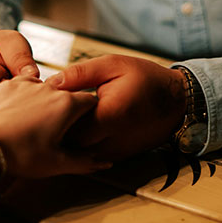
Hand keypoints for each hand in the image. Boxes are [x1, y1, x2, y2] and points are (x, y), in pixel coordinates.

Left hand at [0, 64, 110, 176]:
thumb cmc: (19, 155)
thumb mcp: (56, 164)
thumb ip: (84, 162)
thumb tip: (104, 162)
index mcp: (67, 104)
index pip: (90, 101)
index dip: (89, 114)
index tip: (84, 125)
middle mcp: (48, 88)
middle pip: (66, 94)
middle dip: (66, 109)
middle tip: (57, 130)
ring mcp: (24, 83)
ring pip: (43, 87)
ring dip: (43, 100)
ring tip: (33, 122)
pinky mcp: (4, 84)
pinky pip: (20, 85)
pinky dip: (22, 96)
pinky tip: (15, 111)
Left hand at [46, 54, 186, 159]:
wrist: (177, 103)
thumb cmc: (146, 79)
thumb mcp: (113, 65)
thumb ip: (81, 73)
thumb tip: (51, 82)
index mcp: (109, 114)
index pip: (65, 122)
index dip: (50, 113)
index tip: (44, 101)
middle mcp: (111, 139)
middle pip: (68, 142)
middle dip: (56, 128)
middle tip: (48, 112)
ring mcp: (115, 152)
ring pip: (78, 152)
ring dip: (67, 138)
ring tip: (61, 120)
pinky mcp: (116, 157)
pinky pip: (90, 156)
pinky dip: (81, 144)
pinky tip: (78, 128)